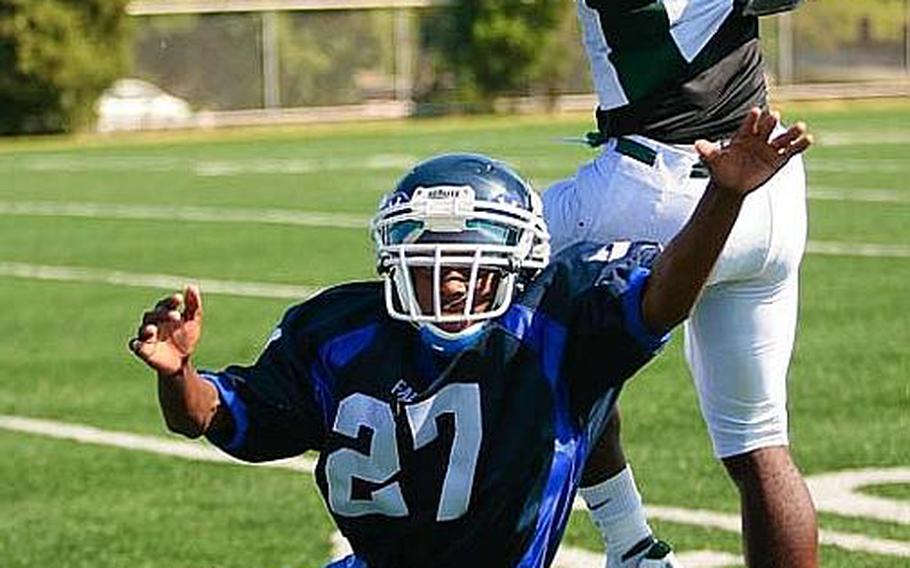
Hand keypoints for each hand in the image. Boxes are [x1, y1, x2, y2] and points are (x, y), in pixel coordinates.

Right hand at [129, 285, 202, 375]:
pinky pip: (135, 345)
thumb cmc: (186, 338)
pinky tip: (139, 344)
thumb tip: (192, 285)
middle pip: (154, 315)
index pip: (165, 304)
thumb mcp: (193, 321)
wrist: (182, 360)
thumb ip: (193, 305)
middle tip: (177, 316)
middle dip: (163, 314)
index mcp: (165, 313)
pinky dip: (136, 344)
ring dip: (147, 328)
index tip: (179, 298)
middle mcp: (153, 322)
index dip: (171, 301)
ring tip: (153, 329)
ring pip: (144, 329)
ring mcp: (147, 336)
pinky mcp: (143, 349)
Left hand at [695, 107, 811, 198]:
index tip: (756, 111)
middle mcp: (758, 139)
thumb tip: (697, 143)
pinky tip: (809, 139)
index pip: (749, 124)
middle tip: (774, 115)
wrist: (730, 185)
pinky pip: (791, 151)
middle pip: (767, 128)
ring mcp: (769, 148)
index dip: (753, 118)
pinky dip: (800, 145)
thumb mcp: (713, 160)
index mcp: (743, 136)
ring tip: (801, 126)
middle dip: (770, 122)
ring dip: (792, 132)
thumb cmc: (721, 169)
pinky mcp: (778, 159)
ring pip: (782, 138)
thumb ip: (708, 151)